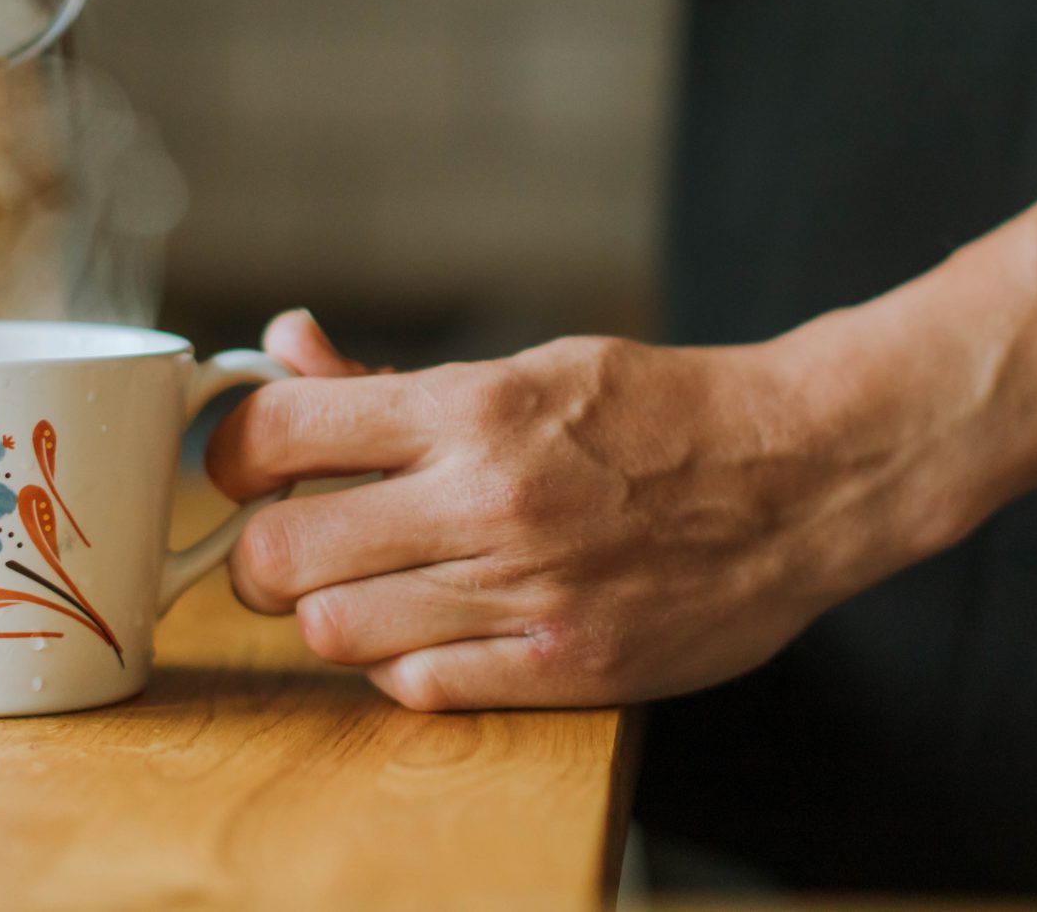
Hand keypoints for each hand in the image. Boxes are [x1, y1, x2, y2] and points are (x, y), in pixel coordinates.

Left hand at [206, 310, 958, 710]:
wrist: (805, 473)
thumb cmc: (665, 412)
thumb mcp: (533, 365)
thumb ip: (398, 383)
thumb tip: (287, 349)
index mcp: (475, 408)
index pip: (278, 433)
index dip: (232, 454)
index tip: (243, 466)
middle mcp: (488, 502)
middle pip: (280, 553)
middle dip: (263, 549)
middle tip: (290, 539)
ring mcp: (525, 594)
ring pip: (333, 631)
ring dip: (329, 611)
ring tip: (368, 584)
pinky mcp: (564, 668)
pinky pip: (417, 687)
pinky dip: (400, 662)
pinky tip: (429, 628)